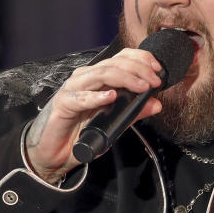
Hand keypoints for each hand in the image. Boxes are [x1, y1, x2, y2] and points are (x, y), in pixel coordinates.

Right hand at [24, 48, 165, 183]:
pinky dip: (96, 97)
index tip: (158, 70)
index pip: (120, 59)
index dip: (140, 59)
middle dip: (138, 70)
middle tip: (154, 81)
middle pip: (114, 64)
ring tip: (140, 87)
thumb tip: (156, 104)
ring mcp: (73, 89)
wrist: (55, 153)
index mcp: (98, 79)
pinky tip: (110, 97)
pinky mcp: (63, 104)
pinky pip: (81, 98)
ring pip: (100, 75)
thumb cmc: (80, 135)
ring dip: (124, 79)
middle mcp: (86, 79)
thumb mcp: (113, 124)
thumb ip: (133, 113)